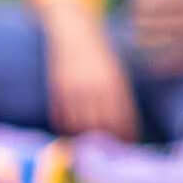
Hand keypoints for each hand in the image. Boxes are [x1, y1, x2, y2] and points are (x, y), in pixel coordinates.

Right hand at [42, 10, 139, 140]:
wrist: (73, 31)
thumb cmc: (98, 53)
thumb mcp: (115, 71)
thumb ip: (119, 95)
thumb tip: (124, 124)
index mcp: (114, 85)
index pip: (123, 120)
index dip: (125, 136)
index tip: (126, 145)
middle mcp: (95, 89)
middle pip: (102, 127)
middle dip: (105, 142)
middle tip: (106, 151)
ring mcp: (74, 90)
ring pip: (80, 126)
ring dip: (83, 138)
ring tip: (86, 146)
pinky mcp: (57, 89)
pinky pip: (61, 118)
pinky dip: (65, 128)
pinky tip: (69, 131)